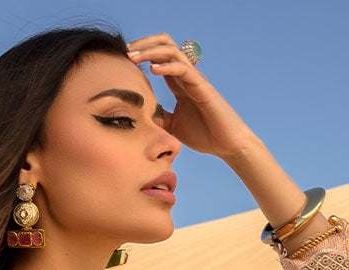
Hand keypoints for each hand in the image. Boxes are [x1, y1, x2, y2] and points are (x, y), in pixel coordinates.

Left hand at [126, 33, 257, 160]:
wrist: (226, 145)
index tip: (122, 60)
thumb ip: (159, 118)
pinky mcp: (202, 86)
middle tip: (125, 51)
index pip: (158, 58)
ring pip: (172, 51)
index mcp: (178, 83)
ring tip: (133, 57)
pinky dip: (167, 65)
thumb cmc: (203, 136)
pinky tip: (153, 69)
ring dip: (150, 51)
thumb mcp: (172, 126)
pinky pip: (183, 68)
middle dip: (143, 44)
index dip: (140, 55)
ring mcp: (194, 78)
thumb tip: (139, 118)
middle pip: (164, 45)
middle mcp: (185, 76)